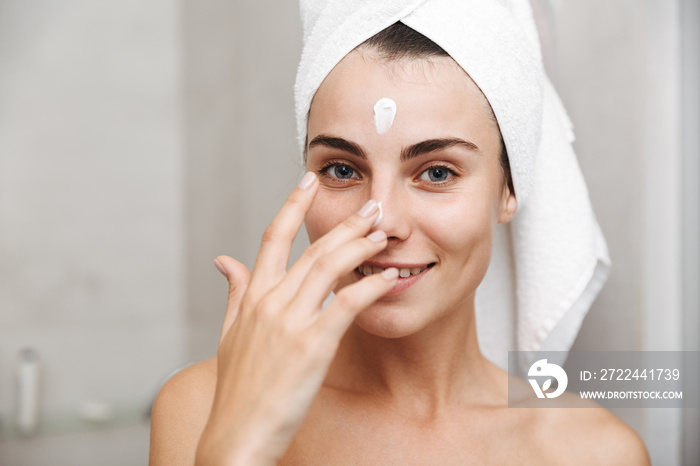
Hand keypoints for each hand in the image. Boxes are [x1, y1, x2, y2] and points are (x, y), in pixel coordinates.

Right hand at [196, 172, 397, 464]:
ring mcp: (289, 322)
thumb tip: (225, 260)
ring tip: (384, 233)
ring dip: (360, 246)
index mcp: (252, 296)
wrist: (237, 434)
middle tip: (371, 205)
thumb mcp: (230, 333)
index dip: (292, 205)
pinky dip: (370, 286)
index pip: (272, 237)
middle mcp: (269, 302)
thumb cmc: (238, 387)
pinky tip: (389, 276)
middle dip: (345, 223)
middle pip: (311, 248)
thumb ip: (234, 293)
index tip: (309, 180)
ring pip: (329, 267)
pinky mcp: (311, 345)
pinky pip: (346, 304)